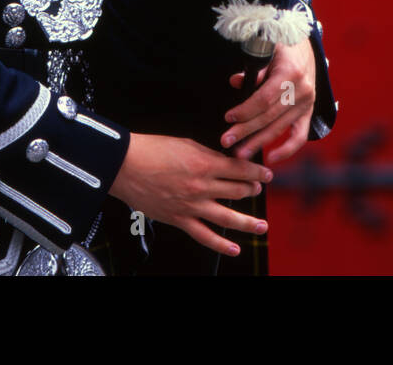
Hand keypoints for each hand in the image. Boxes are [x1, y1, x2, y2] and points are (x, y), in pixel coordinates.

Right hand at [108, 132, 272, 256]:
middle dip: (252, 191)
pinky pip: (204, 236)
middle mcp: (202, 187)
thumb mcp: (186, 143)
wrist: (126, 165)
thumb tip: (224, 161)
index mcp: (205, 164)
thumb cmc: (152, 150)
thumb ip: (208, 154)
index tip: (266, 174)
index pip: (240, 169)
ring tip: (262, 226)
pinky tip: (235, 249)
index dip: (257, 172)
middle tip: (258, 191)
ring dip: (248, 222)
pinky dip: (221, 245)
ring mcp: (192, 206)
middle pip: (237, 191)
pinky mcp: (180, 219)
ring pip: (228, 217)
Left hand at [221, 39, 315, 164]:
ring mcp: (307, 103)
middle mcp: (301, 91)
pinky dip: (287, 149)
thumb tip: (236, 82)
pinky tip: (272, 158)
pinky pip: (299, 136)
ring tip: (241, 153)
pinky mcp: (308, 112)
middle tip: (227, 141)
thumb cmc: (281, 47)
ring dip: (259, 143)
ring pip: (280, 128)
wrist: (304, 45)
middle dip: (246, 131)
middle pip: (269, 117)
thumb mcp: (266, 50)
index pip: (264, 99)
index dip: (245, 111)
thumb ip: (254, 69)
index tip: (229, 118)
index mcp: (290, 73)